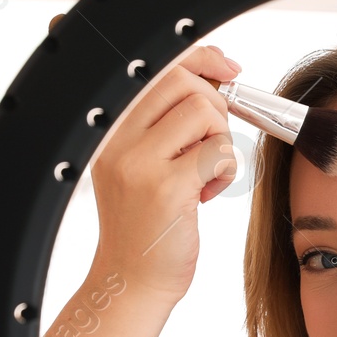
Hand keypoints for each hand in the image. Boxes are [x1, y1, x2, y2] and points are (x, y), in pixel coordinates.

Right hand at [89, 43, 243, 301]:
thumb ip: (168, 118)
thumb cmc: (147, 223)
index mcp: (109, 127)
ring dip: (221, 141)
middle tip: (211, 143)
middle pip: (183, 81)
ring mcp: (137, 162)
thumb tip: (216, 70)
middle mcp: (115, 138)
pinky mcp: (165, 187)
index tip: (227, 69)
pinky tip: (206, 194)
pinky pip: (218, 152)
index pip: (155, 65)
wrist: (132, 280)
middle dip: (216, 105)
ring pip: (204, 111)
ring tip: (205, 174)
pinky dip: (225, 170)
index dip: (199, 57)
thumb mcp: (145, 162)